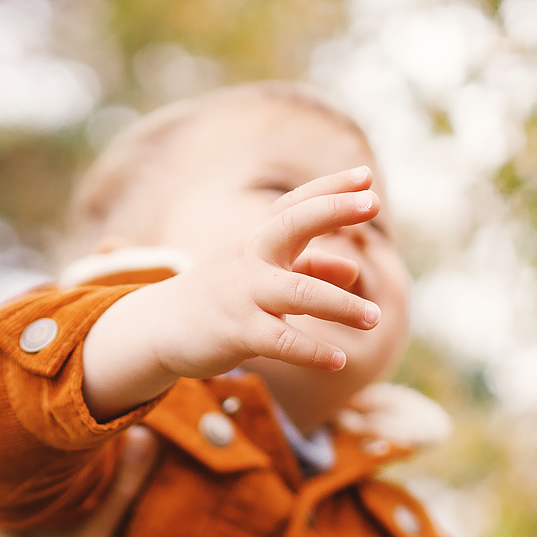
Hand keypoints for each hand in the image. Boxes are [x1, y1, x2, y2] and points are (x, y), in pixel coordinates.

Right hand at [80, 169, 385, 419]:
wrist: (162, 328)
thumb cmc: (222, 293)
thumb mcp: (264, 273)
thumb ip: (309, 267)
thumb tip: (354, 270)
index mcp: (257, 237)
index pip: (297, 204)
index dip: (331, 187)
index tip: (367, 176)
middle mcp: (250, 256)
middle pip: (292, 223)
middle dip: (332, 210)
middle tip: (372, 203)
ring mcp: (243, 293)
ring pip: (299, 292)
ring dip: (341, 304)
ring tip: (373, 318)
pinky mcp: (237, 332)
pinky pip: (282, 341)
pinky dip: (313, 351)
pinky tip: (339, 361)